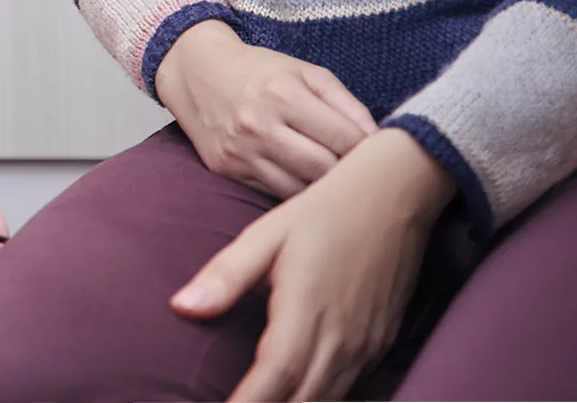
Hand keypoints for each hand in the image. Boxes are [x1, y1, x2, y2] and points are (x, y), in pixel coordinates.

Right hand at [157, 20, 377, 198]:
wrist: (197, 73)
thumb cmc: (260, 71)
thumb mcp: (306, 73)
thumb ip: (347, 103)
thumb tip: (377, 139)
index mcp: (283, 94)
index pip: (343, 138)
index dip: (367, 150)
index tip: (377, 155)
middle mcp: (258, 124)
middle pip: (322, 168)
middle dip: (348, 173)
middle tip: (360, 173)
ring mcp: (239, 150)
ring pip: (298, 189)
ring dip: (322, 188)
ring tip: (335, 180)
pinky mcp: (225, 168)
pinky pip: (271, 192)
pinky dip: (293, 191)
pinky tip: (304, 180)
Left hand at [172, 128, 455, 400]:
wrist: (396, 193)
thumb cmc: (323, 211)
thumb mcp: (265, 235)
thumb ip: (224, 276)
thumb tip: (180, 307)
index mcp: (305, 310)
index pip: (272, 377)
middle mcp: (341, 337)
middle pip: (301, 399)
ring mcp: (366, 344)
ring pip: (329, 398)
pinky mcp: (382, 343)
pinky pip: (351, 387)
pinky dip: (323, 399)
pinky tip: (298, 396)